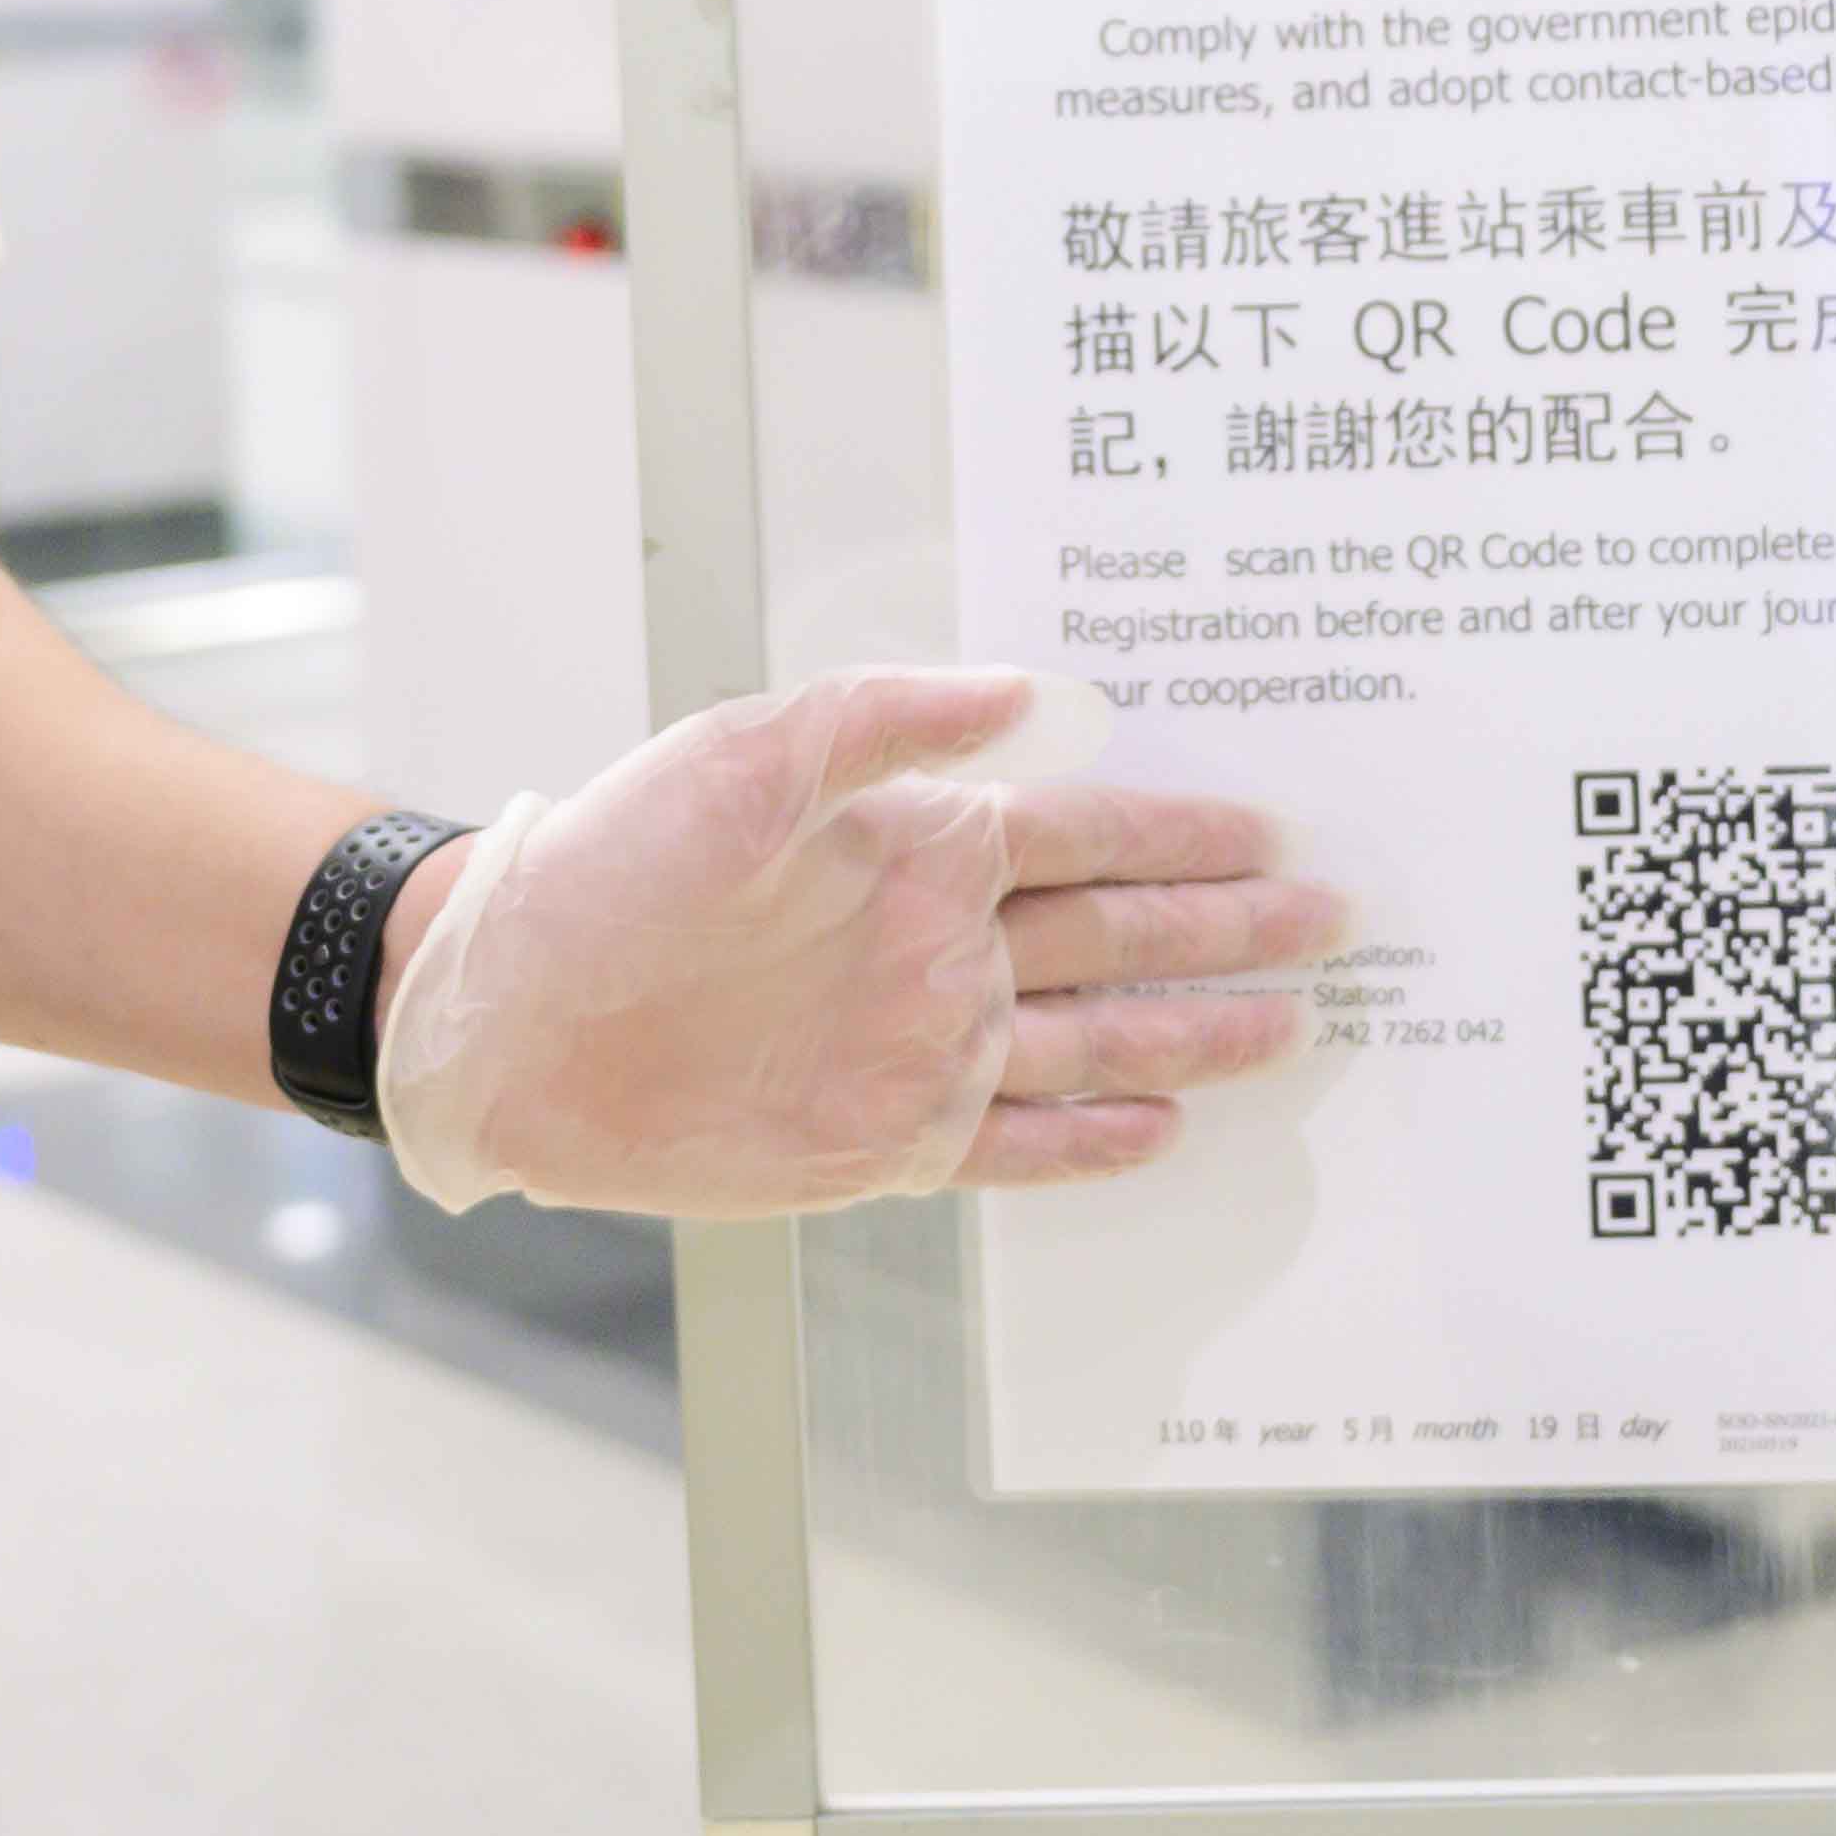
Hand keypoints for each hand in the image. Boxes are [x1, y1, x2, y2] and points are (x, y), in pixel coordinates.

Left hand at [374, 666, 1345, 1216]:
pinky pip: (1014, 1142)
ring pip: (1094, 1040)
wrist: (502, 1010)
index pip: (1084, 832)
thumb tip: (1016, 693)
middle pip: (1118, 935)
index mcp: (915, 842)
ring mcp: (918, 1046)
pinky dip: (1092, 1140)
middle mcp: (936, 944)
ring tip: (1291, 1027)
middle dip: (1227, 927)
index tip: (1276, 825)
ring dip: (1193, 1034)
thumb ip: (883, 722)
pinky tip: (1165, 1129)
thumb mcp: (741, 756)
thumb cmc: (607, 863)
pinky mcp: (880, 1141)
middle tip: (1333, 919)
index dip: (1182, 831)